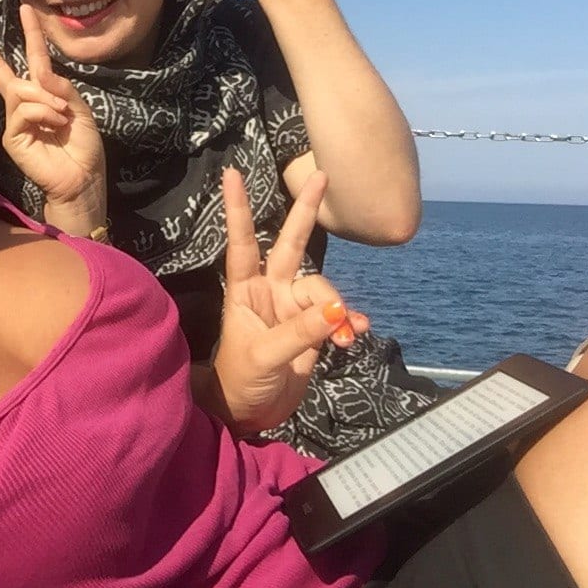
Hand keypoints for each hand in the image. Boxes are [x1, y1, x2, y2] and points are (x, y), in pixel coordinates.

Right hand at [0, 6, 107, 231]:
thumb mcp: (81, 110)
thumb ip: (63, 88)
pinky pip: (22, 110)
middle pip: (1, 71)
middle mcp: (25, 104)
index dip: (30, 34)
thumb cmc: (83, 148)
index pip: (33, 59)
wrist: (82, 179)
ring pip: (20, 90)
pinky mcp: (11, 136)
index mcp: (45, 94)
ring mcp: (16, 120)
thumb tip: (41, 73)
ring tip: (63, 116)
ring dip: (46, 99)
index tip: (25, 9)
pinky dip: (42, 112)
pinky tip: (55, 124)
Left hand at [211, 167, 369, 433]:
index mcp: (245, 290)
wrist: (250, 413)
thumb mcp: (265, 356)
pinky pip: (337, 315)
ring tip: (343, 336)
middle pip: (291, 244)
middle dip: (305, 211)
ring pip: (324, 290)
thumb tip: (337, 309)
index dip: (237, 210)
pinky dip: (348, 322)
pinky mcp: (311, 329)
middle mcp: (270, 291)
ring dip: (337, 308)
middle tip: (320, 175)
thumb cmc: (241, 381)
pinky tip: (356, 333)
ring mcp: (292, 308)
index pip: (241, 242)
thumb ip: (299, 332)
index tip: (231, 173)